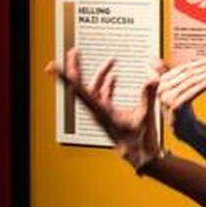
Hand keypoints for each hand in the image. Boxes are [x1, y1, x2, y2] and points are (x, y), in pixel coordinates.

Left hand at [45, 47, 160, 170]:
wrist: (139, 154)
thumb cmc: (138, 140)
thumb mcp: (144, 117)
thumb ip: (147, 97)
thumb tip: (152, 79)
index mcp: (99, 111)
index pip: (77, 90)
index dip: (65, 76)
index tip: (53, 66)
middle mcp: (96, 110)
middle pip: (80, 85)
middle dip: (76, 67)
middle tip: (73, 52)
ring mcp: (101, 111)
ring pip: (93, 88)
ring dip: (99, 74)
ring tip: (109, 61)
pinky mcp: (107, 113)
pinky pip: (102, 94)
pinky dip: (107, 83)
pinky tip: (114, 77)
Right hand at [154, 56, 205, 136]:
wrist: (188, 135)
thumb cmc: (187, 113)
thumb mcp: (182, 92)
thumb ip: (176, 76)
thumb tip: (157, 59)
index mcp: (162, 84)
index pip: (182, 69)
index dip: (198, 63)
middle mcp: (161, 91)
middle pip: (186, 74)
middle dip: (205, 67)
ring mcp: (166, 101)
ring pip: (188, 82)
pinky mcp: (174, 110)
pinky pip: (189, 94)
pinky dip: (201, 85)